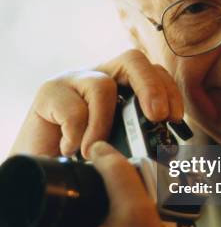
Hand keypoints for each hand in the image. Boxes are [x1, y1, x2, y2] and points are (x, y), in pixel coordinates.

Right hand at [10, 49, 183, 158]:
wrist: (39, 165)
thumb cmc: (83, 156)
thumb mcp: (118, 146)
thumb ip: (139, 141)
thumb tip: (168, 153)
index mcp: (122, 85)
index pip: (153, 72)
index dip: (168, 90)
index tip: (175, 118)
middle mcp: (100, 76)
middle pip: (133, 60)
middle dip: (151, 86)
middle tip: (157, 116)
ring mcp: (74, 81)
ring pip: (102, 85)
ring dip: (105, 122)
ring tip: (97, 151)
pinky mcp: (49, 92)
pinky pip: (73, 107)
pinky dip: (77, 134)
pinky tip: (71, 150)